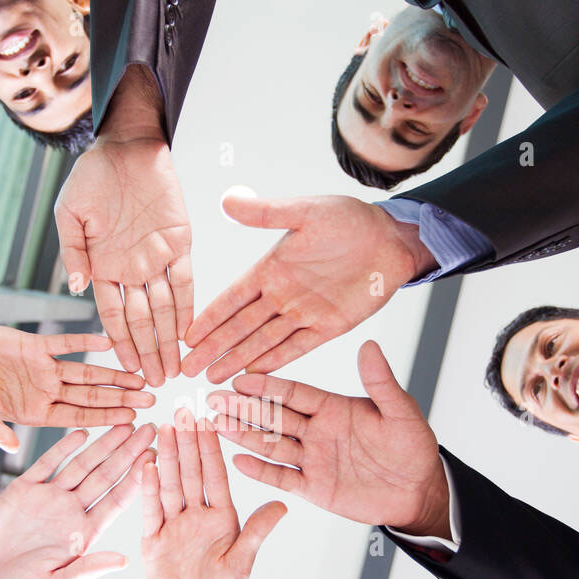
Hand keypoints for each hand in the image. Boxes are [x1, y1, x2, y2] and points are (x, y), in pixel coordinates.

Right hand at [0, 323, 153, 452]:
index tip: (130, 421)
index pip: (77, 418)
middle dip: (120, 400)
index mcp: (35, 413)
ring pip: (86, 373)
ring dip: (113, 375)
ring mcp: (44, 369)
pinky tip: (110, 343)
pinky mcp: (37, 345)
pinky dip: (86, 342)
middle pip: (90, 398)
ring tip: (140, 378)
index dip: (103, 419)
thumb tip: (9, 448)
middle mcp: (46, 393)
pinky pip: (67, 343)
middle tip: (149, 401)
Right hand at [0, 424, 155, 578]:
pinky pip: (47, 463)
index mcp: (85, 532)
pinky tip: (81, 433)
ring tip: (124, 424)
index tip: (155, 460)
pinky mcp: (23, 488)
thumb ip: (87, 570)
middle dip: (128, 453)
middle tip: (150, 430)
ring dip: (103, 444)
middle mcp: (72, 510)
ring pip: (82, 464)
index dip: (136, 479)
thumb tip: (123, 561)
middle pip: (106, 476)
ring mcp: (49, 496)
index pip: (116, 500)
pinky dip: (63, 448)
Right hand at [54, 69, 191, 386]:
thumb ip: (73, 252)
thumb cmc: (92, 176)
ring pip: (164, 309)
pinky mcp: (181, 242)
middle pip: (142, 321)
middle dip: (149, 352)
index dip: (121, 344)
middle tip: (157, 382)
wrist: (125, 144)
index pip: (113, 317)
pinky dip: (188, 306)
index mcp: (104, 268)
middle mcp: (132, 269)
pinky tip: (190, 332)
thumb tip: (75, 288)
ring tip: (174, 368)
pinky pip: (186, 280)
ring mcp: (157, 258)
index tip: (127, 370)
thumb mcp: (70, 214)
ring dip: (169, 339)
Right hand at [142, 410, 285, 578]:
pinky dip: (148, 489)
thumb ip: (258, 532)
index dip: (212, 449)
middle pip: (191, 473)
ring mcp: (174, 525)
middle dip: (187, 442)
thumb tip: (283, 505)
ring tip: (163, 428)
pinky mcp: (154, 539)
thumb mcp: (244, 562)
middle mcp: (197, 515)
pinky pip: (150, 510)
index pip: (216, 476)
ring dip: (166, 457)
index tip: (211, 421)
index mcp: (222, 518)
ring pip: (170, 485)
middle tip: (183, 411)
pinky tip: (146, 465)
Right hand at [181, 193, 434, 383]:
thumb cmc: (350, 219)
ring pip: (263, 342)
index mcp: (271, 268)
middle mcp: (282, 295)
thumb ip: (267, 213)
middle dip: (213, 348)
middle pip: (240, 327)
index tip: (186, 336)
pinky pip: (297, 348)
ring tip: (213, 378)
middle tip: (186, 369)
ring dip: (238, 360)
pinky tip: (254, 376)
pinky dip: (276, 362)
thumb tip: (227, 200)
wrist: (392, 238)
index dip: (209, 318)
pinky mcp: (329, 327)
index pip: (231, 299)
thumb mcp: (305, 212)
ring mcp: (304, 313)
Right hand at [210, 341, 450, 535]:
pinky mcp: (314, 486)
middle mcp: (316, 430)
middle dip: (243, 408)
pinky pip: (282, 477)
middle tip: (213, 398)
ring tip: (215, 425)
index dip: (267, 386)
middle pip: (273, 416)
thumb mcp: (401, 412)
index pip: (293, 393)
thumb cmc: (413, 447)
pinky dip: (261, 471)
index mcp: (332, 407)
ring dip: (243, 435)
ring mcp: (312, 458)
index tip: (240, 377)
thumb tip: (369, 345)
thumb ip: (381, 383)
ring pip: (270, 444)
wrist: (419, 491)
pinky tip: (237, 461)